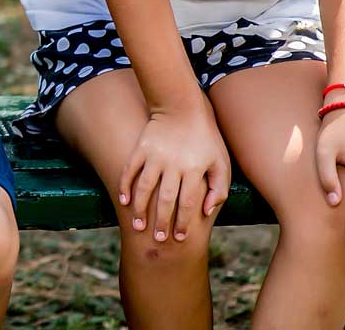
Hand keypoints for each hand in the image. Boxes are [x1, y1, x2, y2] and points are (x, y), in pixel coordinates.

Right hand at [119, 106, 231, 243]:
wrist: (181, 106)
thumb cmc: (205, 138)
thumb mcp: (221, 161)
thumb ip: (219, 188)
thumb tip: (207, 211)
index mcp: (194, 170)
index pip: (187, 203)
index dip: (183, 222)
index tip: (179, 237)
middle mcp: (173, 165)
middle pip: (165, 199)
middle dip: (161, 221)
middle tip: (158, 239)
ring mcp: (154, 156)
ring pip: (144, 187)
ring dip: (140, 209)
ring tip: (137, 226)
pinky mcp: (141, 148)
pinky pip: (130, 170)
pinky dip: (124, 185)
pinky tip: (122, 201)